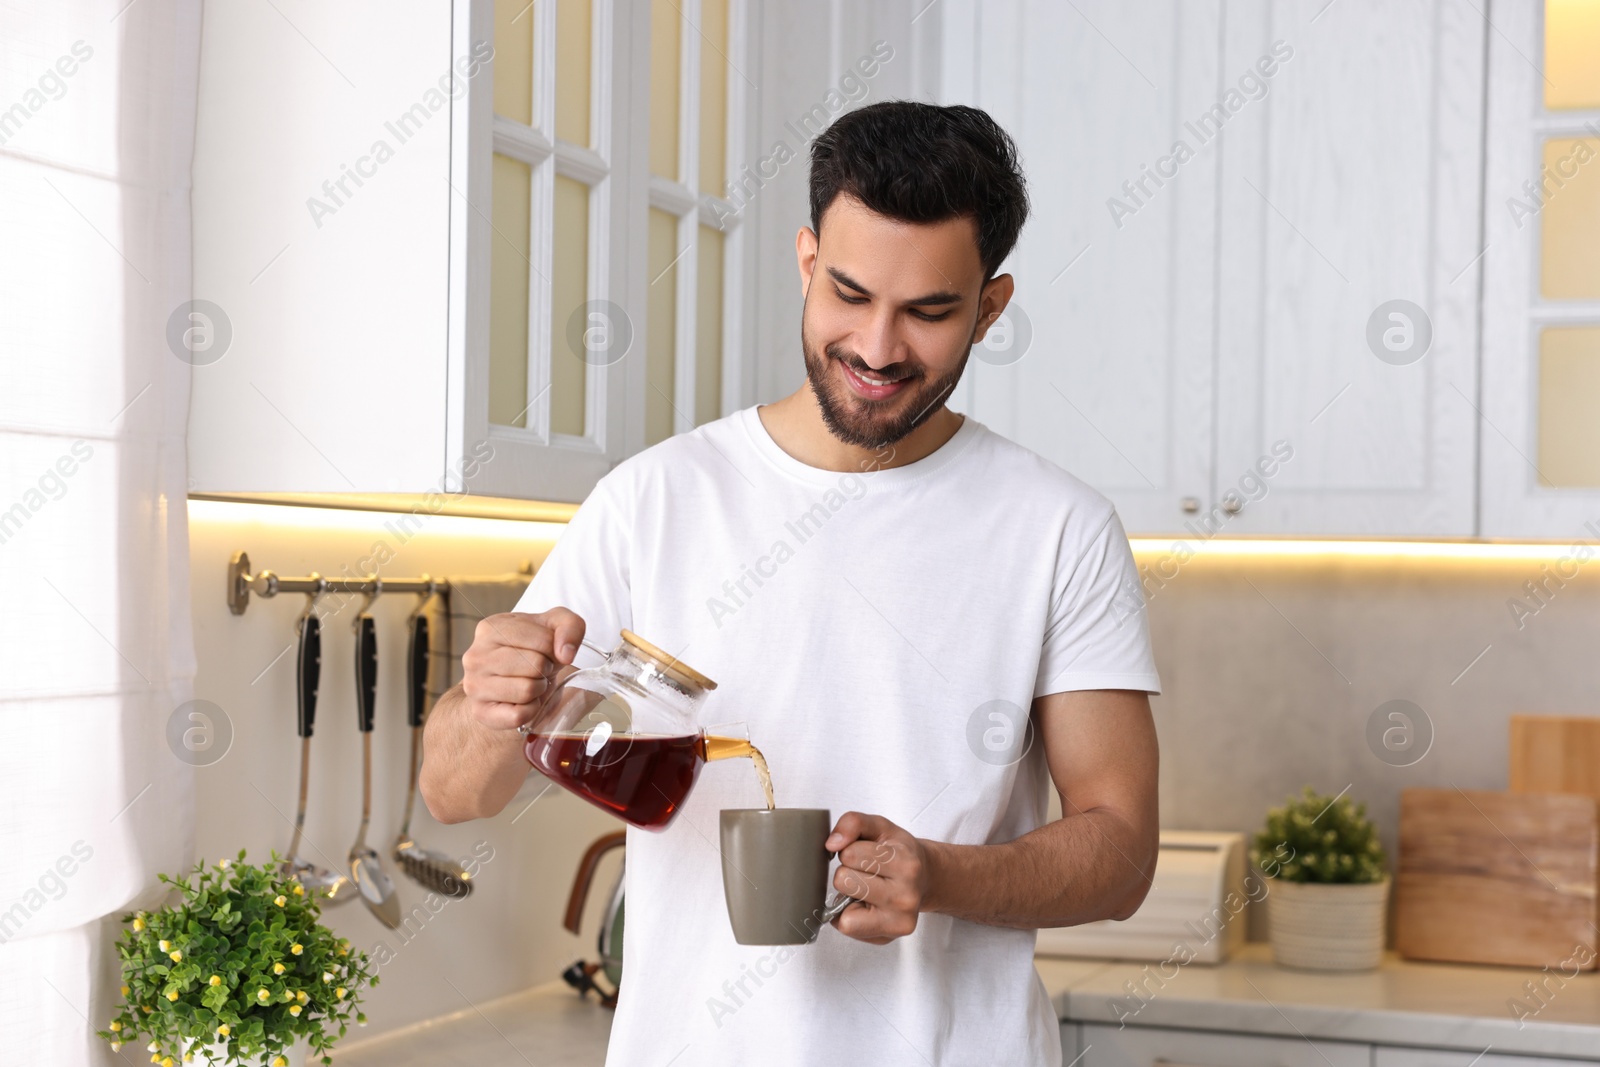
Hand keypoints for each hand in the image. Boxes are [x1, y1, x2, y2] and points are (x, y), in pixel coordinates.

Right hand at [459, 608, 585, 730]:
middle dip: (545, 669)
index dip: (554, 649)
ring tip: (529, 682)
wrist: (510, 680)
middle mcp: (475, 655)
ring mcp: (474, 685)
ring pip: (527, 690)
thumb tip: (565, 654)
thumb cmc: (532, 650)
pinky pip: (519, 715)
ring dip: (539, 689)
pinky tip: (523, 700)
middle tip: (537, 669)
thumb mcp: (554, 626)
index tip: (544, 652)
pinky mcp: (480, 712)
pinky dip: (530, 710)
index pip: (544, 640)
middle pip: (535, 665)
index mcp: (491, 627)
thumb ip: (570, 626)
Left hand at [825, 812, 929, 944]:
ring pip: (843, 909)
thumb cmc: (899, 853)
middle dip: (848, 872)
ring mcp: (898, 921)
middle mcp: (906, 896)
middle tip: (868, 873)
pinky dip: (848, 915)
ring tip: (867, 889)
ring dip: (848, 896)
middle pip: (843, 880)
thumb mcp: (879, 827)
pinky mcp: (888, 938)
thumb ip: (853, 822)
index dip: (850, 851)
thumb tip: (832, 844)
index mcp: (907, 864)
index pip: (849, 854)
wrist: (925, 877)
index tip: (867, 854)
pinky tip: (865, 906)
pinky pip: (846, 927)